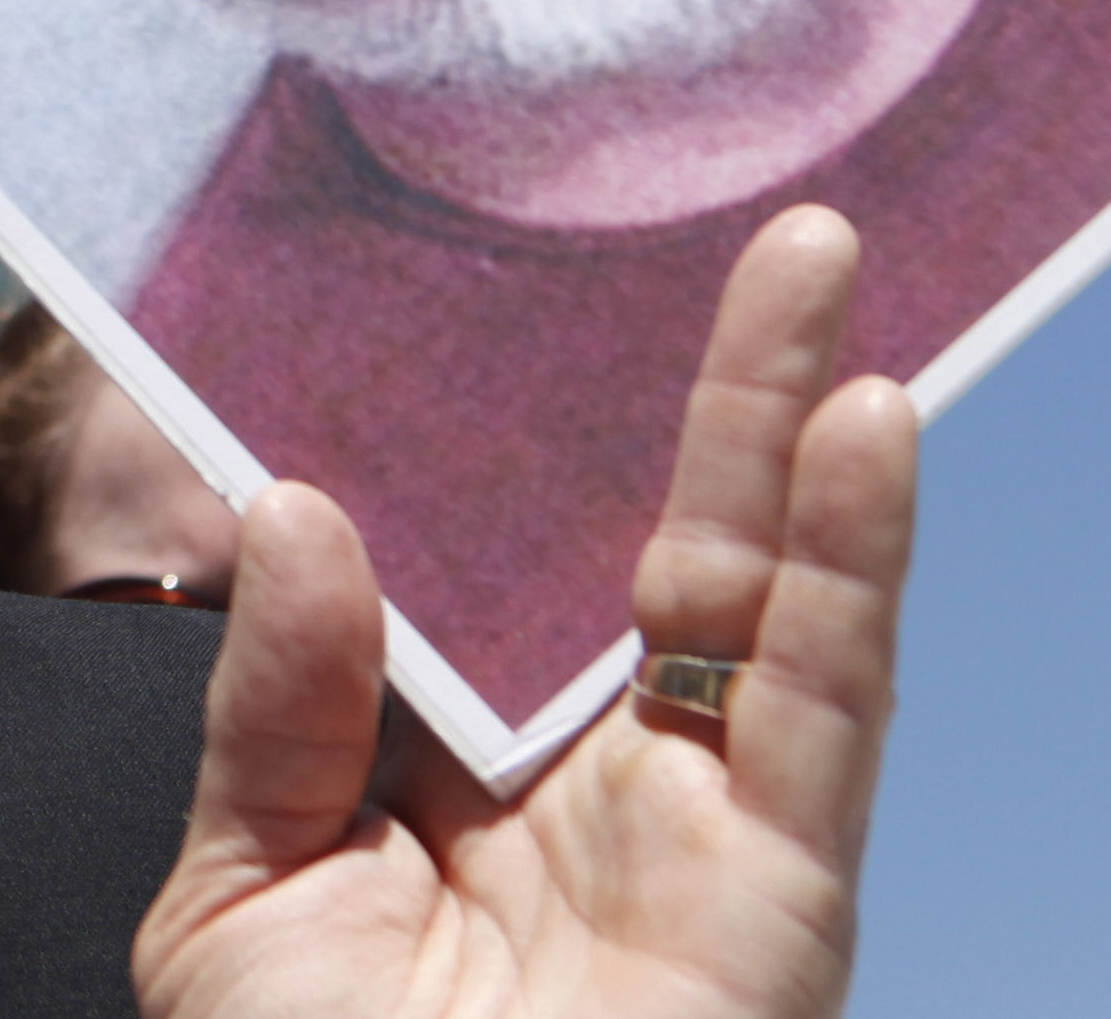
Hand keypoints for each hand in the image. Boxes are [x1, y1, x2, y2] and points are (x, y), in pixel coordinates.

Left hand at [134, 207, 917, 1018]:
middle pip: (652, 534)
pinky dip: (857, 558)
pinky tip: (873, 425)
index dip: (503, 421)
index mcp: (451, 766)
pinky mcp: (787, 886)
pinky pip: (832, 699)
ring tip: (812, 255)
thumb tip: (299, 505)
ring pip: (760, 584)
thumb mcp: (237, 899)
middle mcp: (588, 777)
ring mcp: (698, 825)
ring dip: (794, 420)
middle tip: (736, 212)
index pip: (489, 553)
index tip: (490, 267)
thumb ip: (278, 706)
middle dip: (699, 380)